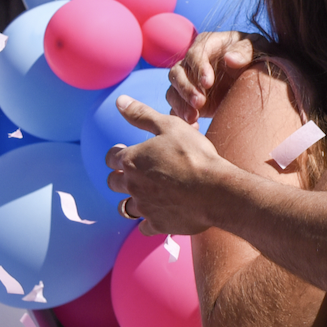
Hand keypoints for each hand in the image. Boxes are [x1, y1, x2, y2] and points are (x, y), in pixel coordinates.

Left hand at [105, 95, 234, 235]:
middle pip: (114, 183)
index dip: (118, 154)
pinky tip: (160, 214)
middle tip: (136, 174)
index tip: (126, 153)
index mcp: (132, 160)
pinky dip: (149, 221)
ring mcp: (144, 207)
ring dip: (131, 201)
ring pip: (125, 207)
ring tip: (145, 196)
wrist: (215, 190)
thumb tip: (120, 100)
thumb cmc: (194, 155)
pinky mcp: (157, 224)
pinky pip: (144, 226)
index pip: (112, 157)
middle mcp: (132, 185)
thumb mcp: (169, 126)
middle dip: (121, 177)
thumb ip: (141, 114)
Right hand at [167, 31, 256, 121]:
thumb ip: (245, 51)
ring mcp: (189, 82)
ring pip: (173, 91)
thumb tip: (230, 59)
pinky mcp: (189, 100)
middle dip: (186, 88)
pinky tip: (193, 127)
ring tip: (193, 117)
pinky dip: (180, 117)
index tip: (208, 83)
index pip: (194, 54)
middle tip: (200, 103)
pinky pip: (177, 108)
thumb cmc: (258, 55)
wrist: (258, 76)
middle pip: (177, 73)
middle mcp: (193, 63)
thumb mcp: (257, 48)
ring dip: (180, 104)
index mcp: (207, 45)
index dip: (198, 68)